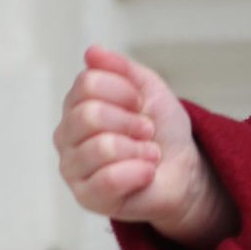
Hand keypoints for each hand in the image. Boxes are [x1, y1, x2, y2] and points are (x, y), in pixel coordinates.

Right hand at [54, 44, 234, 249]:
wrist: (184, 168)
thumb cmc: (161, 130)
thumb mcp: (148, 88)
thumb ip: (121, 69)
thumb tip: (91, 52)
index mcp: (77, 105)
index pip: (88, 82)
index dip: (125, 91)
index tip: (139, 104)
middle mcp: (66, 136)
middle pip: (89, 115)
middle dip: (132, 122)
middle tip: (146, 131)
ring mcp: (72, 168)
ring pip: (101, 147)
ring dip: (139, 149)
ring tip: (147, 154)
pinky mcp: (86, 198)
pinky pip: (109, 180)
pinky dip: (139, 172)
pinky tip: (145, 173)